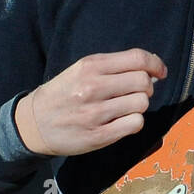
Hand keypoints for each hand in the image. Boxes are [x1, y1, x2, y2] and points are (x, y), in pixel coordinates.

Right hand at [15, 49, 166, 156]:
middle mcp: (93, 87)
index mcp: (90, 66)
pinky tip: (122, 121)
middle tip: (135, 92)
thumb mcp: (81, 70)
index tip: (160, 72)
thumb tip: (151, 72)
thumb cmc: (63, 94)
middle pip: (144, 82)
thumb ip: (114, 67)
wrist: (33, 123)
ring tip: (124, 107)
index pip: (137, 58)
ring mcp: (95, 113)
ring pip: (142, 103)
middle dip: (147, 87)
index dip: (155, 64)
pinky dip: (134, 122)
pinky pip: (135, 124)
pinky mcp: (99, 135)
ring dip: (139, 105)